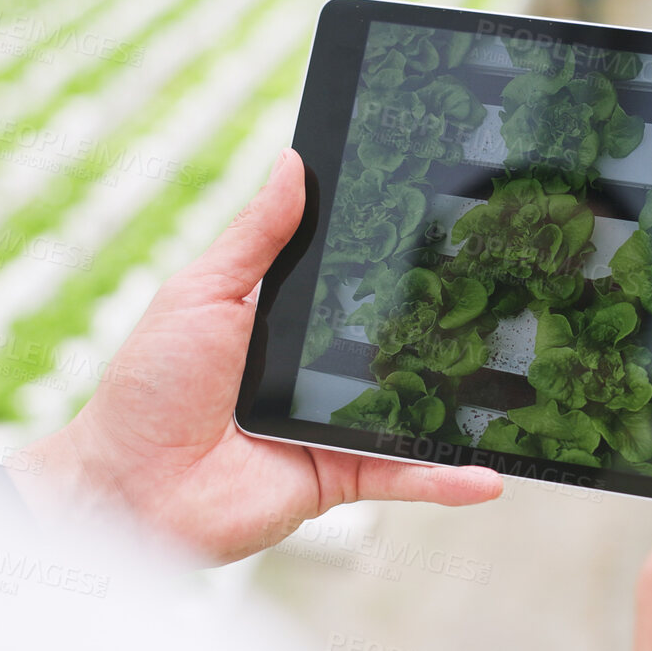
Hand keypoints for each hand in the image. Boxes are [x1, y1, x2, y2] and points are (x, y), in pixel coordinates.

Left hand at [7, 149, 502, 562]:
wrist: (126, 489)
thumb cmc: (147, 387)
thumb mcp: (202, 294)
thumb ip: (255, 236)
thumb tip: (293, 161)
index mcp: (285, 319)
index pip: (354, 281)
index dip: (396, 255)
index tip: (451, 221)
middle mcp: (317, 370)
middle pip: (397, 342)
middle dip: (451, 324)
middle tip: (512, 291)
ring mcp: (333, 425)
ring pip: (413, 409)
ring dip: (465, 401)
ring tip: (524, 378)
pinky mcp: (339, 478)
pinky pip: (401, 474)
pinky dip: (445, 478)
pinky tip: (491, 474)